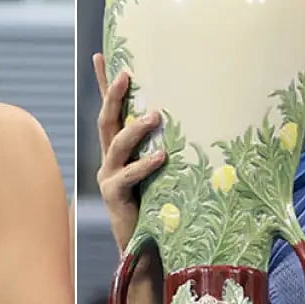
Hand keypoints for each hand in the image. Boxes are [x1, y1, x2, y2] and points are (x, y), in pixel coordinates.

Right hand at [93, 53, 165, 249]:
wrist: (147, 249)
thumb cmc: (163, 206)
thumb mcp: (165, 171)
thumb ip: (171, 148)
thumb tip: (204, 121)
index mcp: (119, 150)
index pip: (110, 110)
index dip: (104, 83)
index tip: (100, 54)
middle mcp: (109, 159)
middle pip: (106, 120)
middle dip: (114, 94)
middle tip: (128, 73)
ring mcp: (109, 177)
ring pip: (116, 144)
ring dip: (136, 128)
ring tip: (156, 115)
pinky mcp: (115, 197)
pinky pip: (128, 175)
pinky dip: (145, 164)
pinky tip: (162, 156)